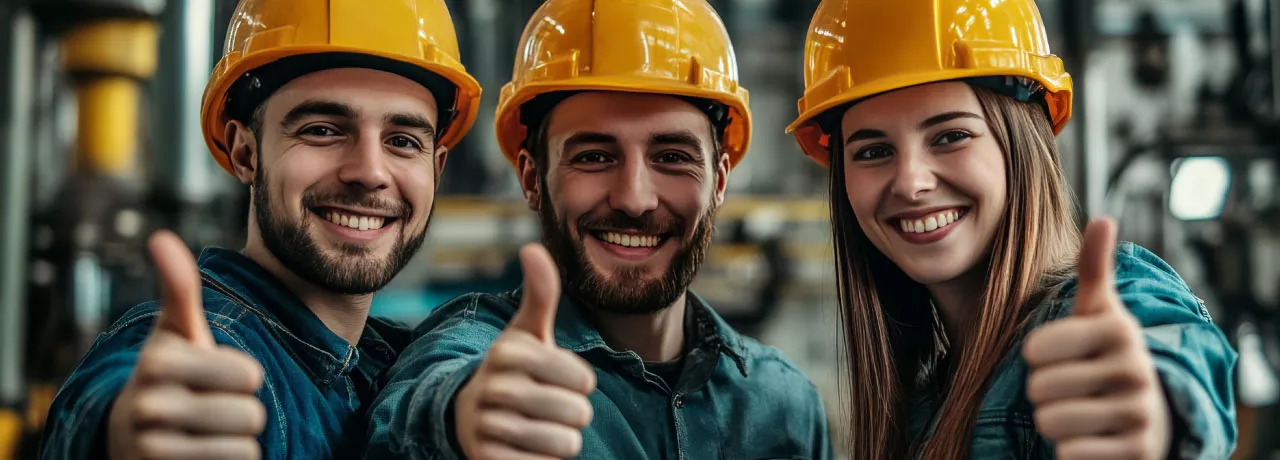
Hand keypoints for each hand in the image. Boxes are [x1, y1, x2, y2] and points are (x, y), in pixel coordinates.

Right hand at [107, 230, 266, 459]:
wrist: (129, 435)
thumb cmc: (170, 375)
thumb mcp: (175, 333)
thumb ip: (179, 289)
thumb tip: (161, 238)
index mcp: (158, 361)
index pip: (249, 375)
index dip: (243, 376)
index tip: (215, 375)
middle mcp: (149, 405)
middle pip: (251, 414)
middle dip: (241, 410)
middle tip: (212, 405)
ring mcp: (153, 446)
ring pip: (245, 445)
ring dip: (236, 439)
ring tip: (205, 429)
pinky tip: (201, 451)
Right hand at [455, 244, 596, 459]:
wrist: (468, 415)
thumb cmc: (515, 370)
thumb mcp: (527, 333)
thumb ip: (540, 294)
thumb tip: (532, 246)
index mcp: (510, 352)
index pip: (582, 379)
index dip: (582, 384)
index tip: (562, 380)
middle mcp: (494, 386)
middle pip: (576, 412)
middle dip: (575, 415)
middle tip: (554, 409)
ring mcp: (487, 425)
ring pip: (564, 443)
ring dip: (563, 441)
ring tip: (543, 428)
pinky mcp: (486, 459)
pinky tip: (528, 448)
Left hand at [1024, 218, 1170, 458]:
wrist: (1152, 414)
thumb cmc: (1106, 356)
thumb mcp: (1099, 312)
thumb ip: (1093, 269)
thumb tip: (1103, 218)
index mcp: (1118, 331)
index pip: (1035, 349)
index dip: (1036, 356)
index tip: (1060, 355)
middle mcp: (1135, 370)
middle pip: (1038, 388)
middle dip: (1044, 391)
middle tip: (1071, 388)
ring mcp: (1139, 414)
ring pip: (1050, 422)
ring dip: (1053, 421)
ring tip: (1079, 411)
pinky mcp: (1136, 453)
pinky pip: (1068, 454)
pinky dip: (1069, 450)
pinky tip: (1091, 439)